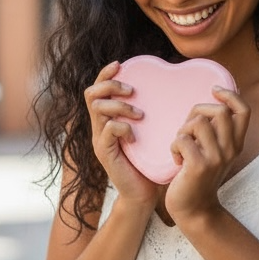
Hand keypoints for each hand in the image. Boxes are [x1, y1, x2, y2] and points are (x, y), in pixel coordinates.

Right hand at [84, 61, 158, 207]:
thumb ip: (149, 114)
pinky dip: (122, 127)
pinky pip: (107, 130)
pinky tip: (135, 135)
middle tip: (132, 92)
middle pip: (92, 94)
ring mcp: (100, 140)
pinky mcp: (105, 153)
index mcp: (107, 120)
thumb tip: (167, 88)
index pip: (98, 89)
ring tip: (139, 115)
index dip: (106, 74)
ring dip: (120, 106)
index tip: (120, 64)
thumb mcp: (149, 133)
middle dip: (112, 86)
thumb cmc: (149, 162)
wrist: (143, 194)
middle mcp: (99, 127)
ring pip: (98, 109)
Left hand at [165, 87, 249, 224]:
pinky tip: (177, 159)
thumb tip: (208, 103)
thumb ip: (216, 132)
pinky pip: (182, 139)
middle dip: (197, 111)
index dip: (230, 95)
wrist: (194, 209)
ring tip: (181, 146)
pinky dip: (174, 146)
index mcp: (236, 144)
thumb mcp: (214, 153)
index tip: (214, 91)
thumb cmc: (198, 176)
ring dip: (183, 130)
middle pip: (220, 111)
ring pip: (198, 123)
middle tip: (187, 127)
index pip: (244, 111)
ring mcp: (216, 158)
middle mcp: (230, 150)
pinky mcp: (199, 166)